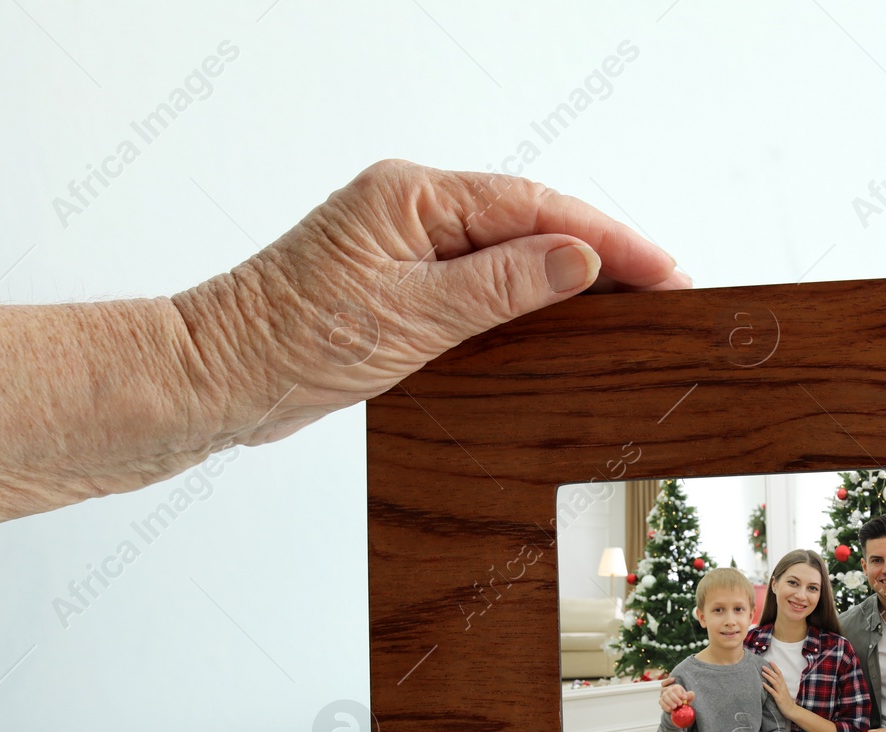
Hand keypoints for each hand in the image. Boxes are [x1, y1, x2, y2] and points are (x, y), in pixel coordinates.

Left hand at [173, 159, 690, 446]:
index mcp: (412, 198)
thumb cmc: (290, 341)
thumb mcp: (410, 316)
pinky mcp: (395, 285)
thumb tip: (576, 257)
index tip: (665, 269)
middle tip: (665, 289)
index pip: (535, 208)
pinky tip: (556, 323)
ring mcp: (402, 247)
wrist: (220, 379)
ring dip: (566, 279)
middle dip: (599, 255)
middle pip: (529, 222)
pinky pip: (478, 283)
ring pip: (507, 253)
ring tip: (629, 308)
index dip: (608, 240)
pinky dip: (523, 300)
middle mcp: (410, 211)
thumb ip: (499, 285)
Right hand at [659, 682, 694, 712]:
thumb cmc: (684, 699)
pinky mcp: (661, 701)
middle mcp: (668, 689)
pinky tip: (670, 709)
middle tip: (680, 703)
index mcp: (675, 687)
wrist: (680, 706)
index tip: (684, 698)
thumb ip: (690, 695)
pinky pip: (661, 702)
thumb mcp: (690, 697)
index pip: (675, 688)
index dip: (679, 693)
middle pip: (669, 692)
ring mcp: (663, 695)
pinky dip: (665, 706)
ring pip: (664, 696)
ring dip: (670, 702)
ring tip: (675, 707)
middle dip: (675, 698)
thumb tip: (686, 696)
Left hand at [761, 661, 794, 710]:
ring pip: (775, 682)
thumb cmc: (786, 701)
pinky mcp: (778, 698)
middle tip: (763, 666)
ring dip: (768, 677)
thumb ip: (778, 686)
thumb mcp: (783, 691)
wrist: (792, 710)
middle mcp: (782, 687)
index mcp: (783, 685)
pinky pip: (772, 691)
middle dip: (770, 670)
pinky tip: (763, 684)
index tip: (770, 662)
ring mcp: (781, 692)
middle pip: (776, 676)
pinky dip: (767, 687)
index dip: (775, 667)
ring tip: (762, 672)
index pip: (780, 674)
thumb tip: (772, 680)